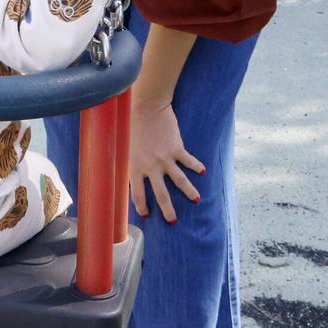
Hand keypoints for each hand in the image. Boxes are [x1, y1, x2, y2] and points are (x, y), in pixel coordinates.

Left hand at [129, 99, 204, 222]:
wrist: (146, 106)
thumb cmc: (131, 124)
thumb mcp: (125, 146)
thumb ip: (130, 162)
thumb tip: (130, 174)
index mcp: (135, 167)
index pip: (138, 194)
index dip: (142, 206)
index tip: (147, 214)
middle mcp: (151, 167)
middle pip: (161, 194)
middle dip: (168, 209)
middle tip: (173, 220)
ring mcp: (166, 158)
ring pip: (180, 181)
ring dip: (189, 192)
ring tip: (196, 200)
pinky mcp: (177, 148)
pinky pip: (189, 161)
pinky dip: (196, 166)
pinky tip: (202, 171)